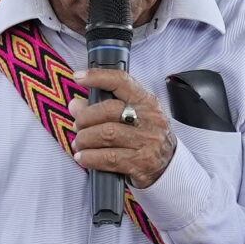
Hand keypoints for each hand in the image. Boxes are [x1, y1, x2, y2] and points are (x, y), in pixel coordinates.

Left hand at [71, 64, 176, 189]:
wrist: (169, 167)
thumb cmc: (146, 137)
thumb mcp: (134, 116)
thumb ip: (105, 107)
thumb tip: (75, 105)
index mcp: (147, 102)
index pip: (122, 82)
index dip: (98, 77)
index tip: (79, 77)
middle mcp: (150, 120)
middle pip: (109, 110)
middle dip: (85, 117)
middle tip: (77, 125)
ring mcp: (146, 142)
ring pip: (106, 134)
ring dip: (85, 139)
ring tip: (79, 142)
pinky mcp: (140, 163)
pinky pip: (108, 158)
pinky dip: (89, 157)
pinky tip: (83, 157)